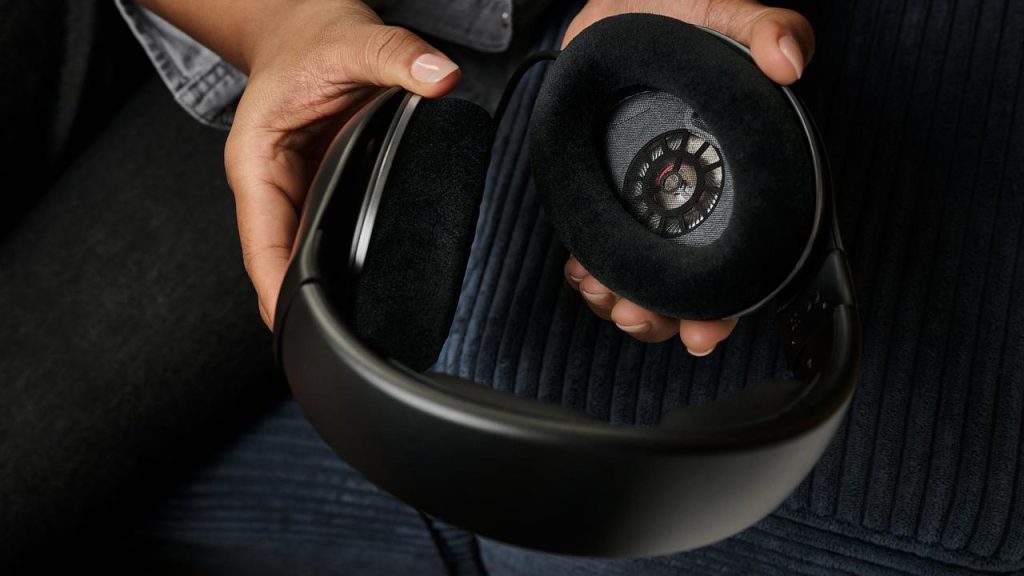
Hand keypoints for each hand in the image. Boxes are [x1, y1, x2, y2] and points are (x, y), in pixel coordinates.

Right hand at [223, 0, 460, 327]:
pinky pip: (321, 236)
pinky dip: (337, 265)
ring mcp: (292, 190)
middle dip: (300, 306)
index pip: (261, 242)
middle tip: (335, 349)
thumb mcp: (356, 40)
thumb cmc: (313, 35)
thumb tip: (440, 78)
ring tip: (350, 335)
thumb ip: (397, 57)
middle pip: (276, 261)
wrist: (303, 22)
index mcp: (258, 160)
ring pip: (297, 255)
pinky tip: (362, 291)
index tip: (295, 329)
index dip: (276, 289)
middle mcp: (270, 183)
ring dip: (318, 292)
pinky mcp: (316, 188)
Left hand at [561, 0, 814, 354]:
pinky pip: (602, 253)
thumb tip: (789, 60)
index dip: (726, 304)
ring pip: (642, 280)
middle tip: (637, 317)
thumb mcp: (723, 17)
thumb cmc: (678, 20)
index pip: (741, 258)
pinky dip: (590, 275)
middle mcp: (694, 204)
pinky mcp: (607, 201)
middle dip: (663, 317)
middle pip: (688, 285)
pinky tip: (581, 272)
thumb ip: (764, 29)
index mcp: (732, 180)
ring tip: (601, 292)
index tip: (703, 330)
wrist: (618, 18)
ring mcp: (649, 207)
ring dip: (622, 301)